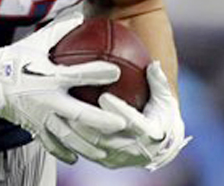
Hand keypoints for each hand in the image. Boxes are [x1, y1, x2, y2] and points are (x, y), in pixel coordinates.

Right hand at [0, 14, 126, 162]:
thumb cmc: (16, 57)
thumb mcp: (37, 40)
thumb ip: (60, 28)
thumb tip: (80, 14)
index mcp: (49, 76)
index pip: (76, 75)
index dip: (96, 73)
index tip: (116, 71)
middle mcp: (47, 99)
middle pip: (78, 114)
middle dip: (100, 121)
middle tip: (121, 123)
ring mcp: (40, 117)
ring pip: (68, 136)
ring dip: (88, 144)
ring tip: (107, 151)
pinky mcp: (33, 127)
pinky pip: (50, 144)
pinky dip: (64, 152)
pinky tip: (77, 157)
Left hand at [70, 61, 191, 169]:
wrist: (159, 146)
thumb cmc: (159, 115)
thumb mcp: (164, 99)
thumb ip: (158, 83)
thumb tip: (153, 63)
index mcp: (149, 133)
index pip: (133, 123)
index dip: (119, 111)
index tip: (104, 97)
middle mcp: (134, 150)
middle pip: (107, 138)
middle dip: (89, 124)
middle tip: (74, 105)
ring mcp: (118, 158)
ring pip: (92, 147)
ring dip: (77, 132)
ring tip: (61, 113)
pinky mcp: (106, 161)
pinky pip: (87, 152)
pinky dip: (73, 139)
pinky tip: (59, 123)